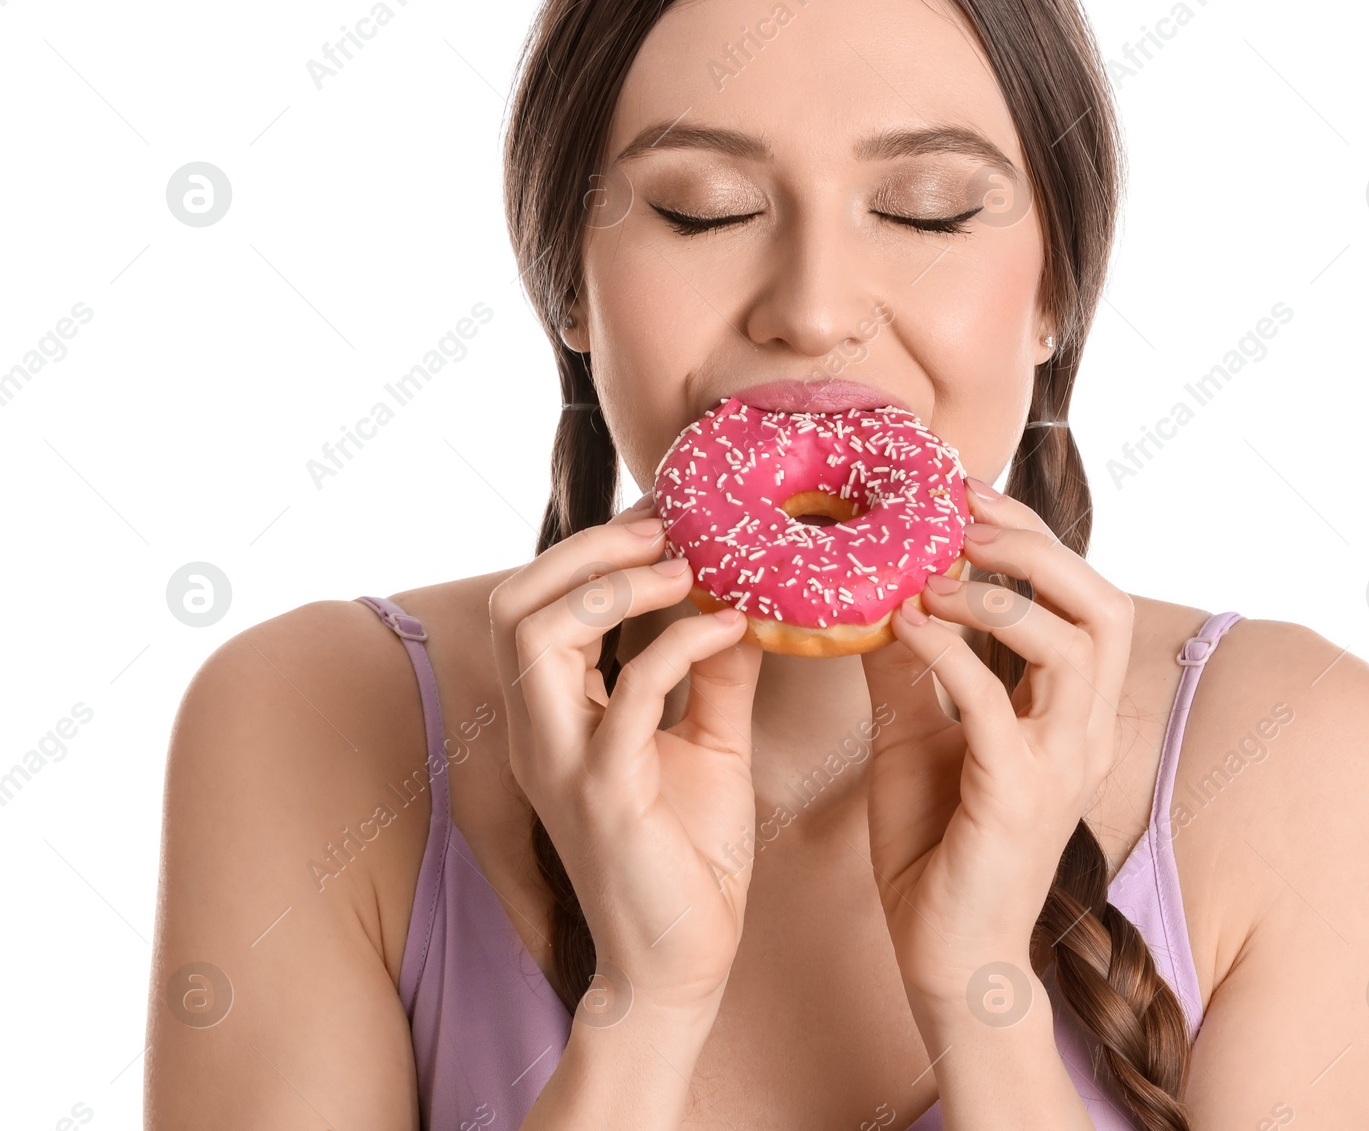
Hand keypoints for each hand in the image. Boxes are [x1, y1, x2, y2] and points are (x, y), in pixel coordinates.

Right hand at [488, 497, 762, 1017]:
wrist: (684, 965)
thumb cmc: (689, 857)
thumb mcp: (709, 742)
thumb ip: (714, 672)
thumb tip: (746, 598)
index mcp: (555, 717)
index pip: (533, 604)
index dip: (593, 548)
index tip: (665, 515)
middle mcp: (540, 733)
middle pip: (511, 603)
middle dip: (585, 548)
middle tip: (665, 529)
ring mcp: (564, 762)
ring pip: (536, 633)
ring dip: (615, 584)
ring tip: (689, 568)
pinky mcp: (606, 794)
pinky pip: (629, 692)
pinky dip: (679, 645)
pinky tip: (732, 631)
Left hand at [857, 477, 1134, 1010]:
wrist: (946, 960)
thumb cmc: (938, 847)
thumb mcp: (915, 735)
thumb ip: (910, 667)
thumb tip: (876, 593)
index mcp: (1070, 711)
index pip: (1085, 599)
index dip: (1033, 537)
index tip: (964, 496)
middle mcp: (1084, 730)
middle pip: (1106, 605)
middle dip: (1037, 547)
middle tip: (960, 519)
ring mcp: (1060, 765)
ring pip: (1072, 644)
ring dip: (997, 596)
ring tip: (930, 579)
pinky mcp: (1018, 798)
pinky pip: (993, 704)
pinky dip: (949, 654)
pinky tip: (904, 629)